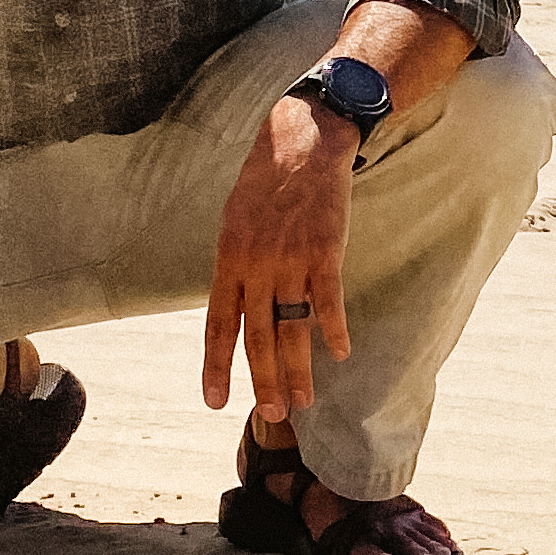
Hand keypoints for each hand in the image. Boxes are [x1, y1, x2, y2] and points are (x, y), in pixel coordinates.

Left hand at [202, 91, 358, 419]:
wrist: (304, 140)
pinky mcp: (326, 251)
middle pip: (258, 336)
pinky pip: (329, 302)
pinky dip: (334, 331)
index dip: (216, 366)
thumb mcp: (234, 220)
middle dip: (263, 380)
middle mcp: (256, 264)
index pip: (218, 325)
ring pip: (293, 328)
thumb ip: (235, 266)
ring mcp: (292, 260)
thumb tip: (234, 307)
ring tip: (302, 400)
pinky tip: (339, 354)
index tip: (215, 402)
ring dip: (298, 369)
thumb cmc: (266, 180)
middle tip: (270, 414)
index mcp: (228, 258)